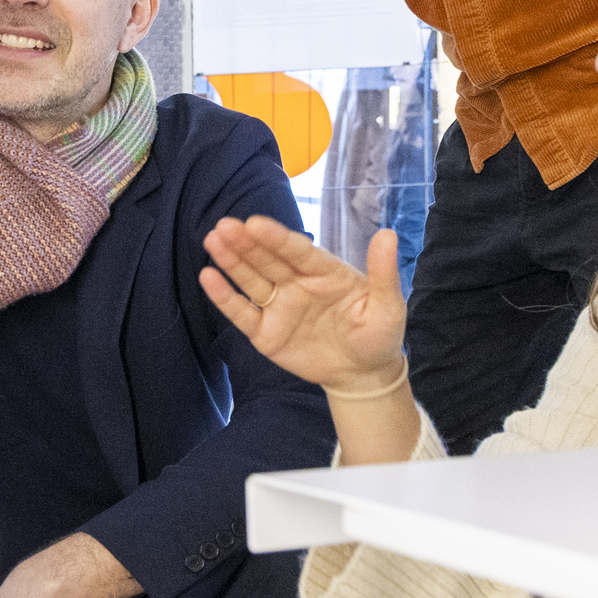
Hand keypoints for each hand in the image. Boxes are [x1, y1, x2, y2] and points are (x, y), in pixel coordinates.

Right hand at [201, 218, 406, 392]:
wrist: (364, 374)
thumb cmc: (378, 335)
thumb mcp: (388, 306)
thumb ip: (383, 272)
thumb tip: (389, 234)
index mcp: (324, 271)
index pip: (297, 250)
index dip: (276, 237)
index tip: (255, 223)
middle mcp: (297, 283)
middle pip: (267, 260)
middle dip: (246, 243)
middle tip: (224, 226)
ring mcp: (279, 306)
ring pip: (251, 280)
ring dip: (231, 260)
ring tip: (212, 240)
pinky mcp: (266, 332)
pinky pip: (242, 313)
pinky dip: (225, 297)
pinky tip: (209, 277)